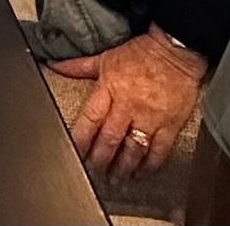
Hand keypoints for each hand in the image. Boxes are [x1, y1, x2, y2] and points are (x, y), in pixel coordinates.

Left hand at [51, 28, 203, 180]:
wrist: (175, 49)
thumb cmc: (141, 52)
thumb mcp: (106, 57)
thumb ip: (79, 66)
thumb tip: (54, 65)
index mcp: (110, 87)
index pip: (90, 119)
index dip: (80, 140)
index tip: (75, 155)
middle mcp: (128, 105)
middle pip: (110, 139)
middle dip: (100, 160)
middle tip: (94, 173)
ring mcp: (150, 117)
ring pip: (133, 150)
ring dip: (123, 168)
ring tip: (115, 180)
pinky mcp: (170, 124)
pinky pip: (159, 151)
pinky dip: (150, 165)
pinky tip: (142, 173)